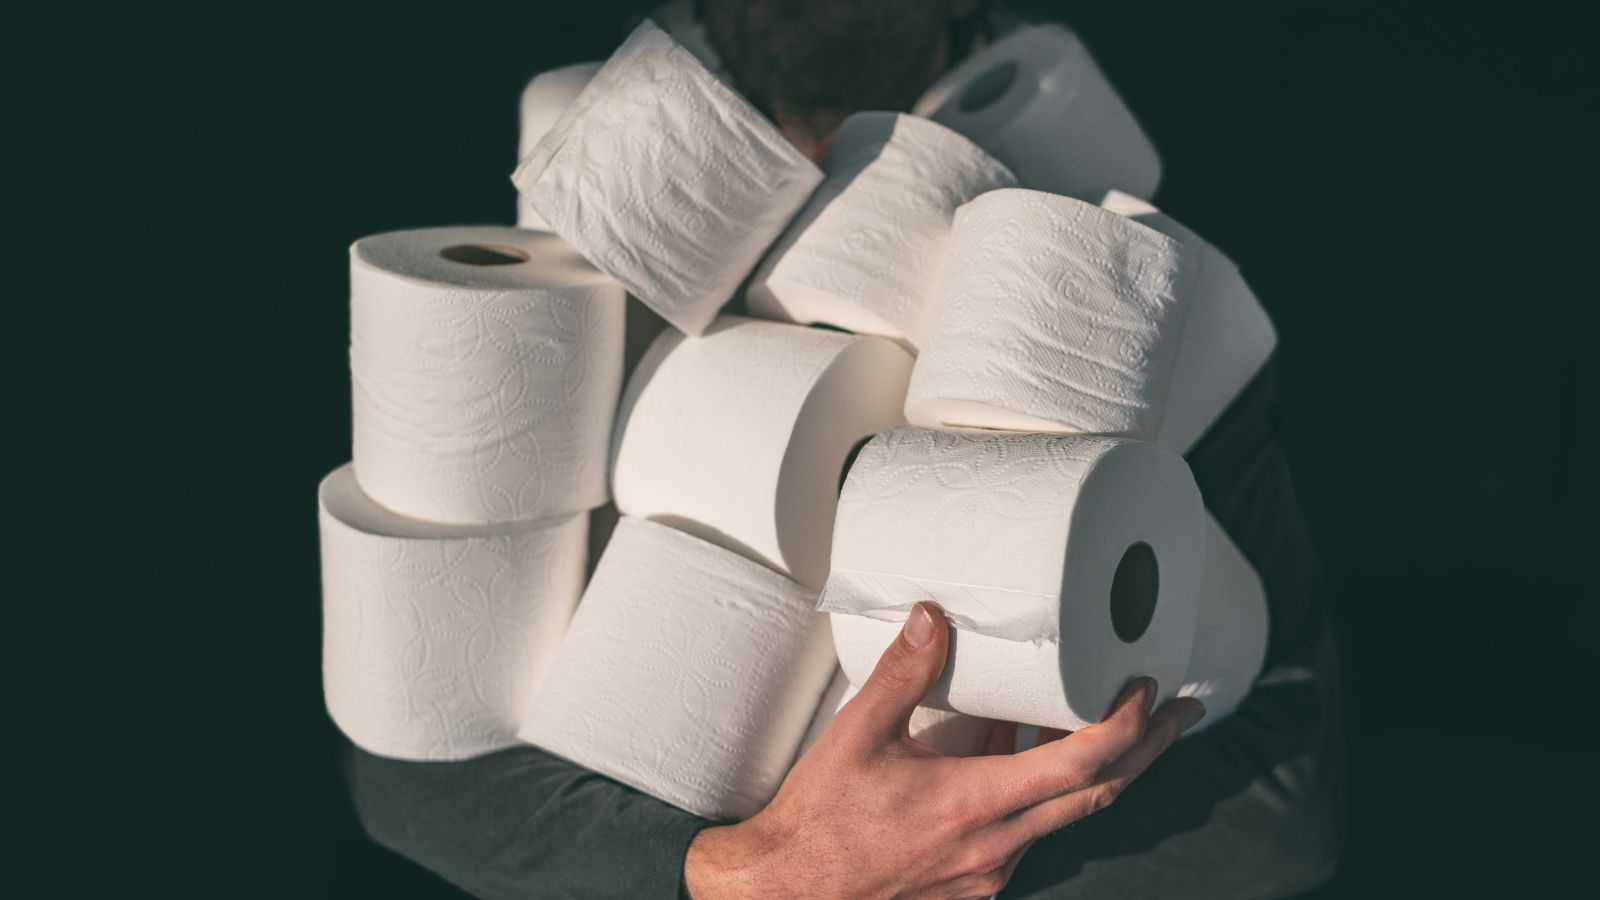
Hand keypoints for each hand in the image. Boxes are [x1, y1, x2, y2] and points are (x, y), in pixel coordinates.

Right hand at [683, 602, 1205, 898]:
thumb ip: (902, 673)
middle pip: (1100, 796)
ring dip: (1096, 770)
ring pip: (1065, 817)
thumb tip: (936, 618)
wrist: (789, 890)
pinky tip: (1025, 758)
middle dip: (1148, 748)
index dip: (1126, 727)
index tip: (1148, 689)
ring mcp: (990, 871)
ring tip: (1118, 723)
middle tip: (1181, 707)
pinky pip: (1028, 832)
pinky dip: (1044, 793)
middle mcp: (997, 845)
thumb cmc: (820, 819)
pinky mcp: (975, 882)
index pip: (1081, 767)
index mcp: (975, 803)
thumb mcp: (856, 735)